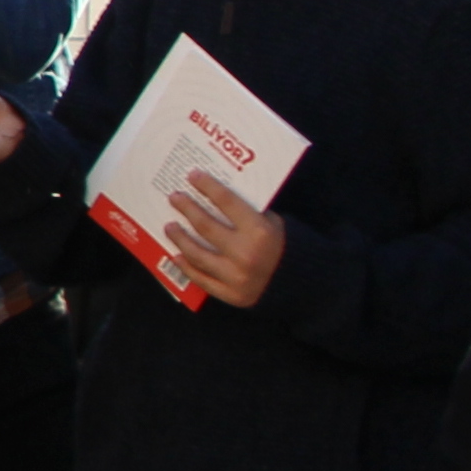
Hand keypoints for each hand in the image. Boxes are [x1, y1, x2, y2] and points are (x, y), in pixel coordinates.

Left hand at [161, 177, 287, 309]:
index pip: (227, 203)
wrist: (301, 283)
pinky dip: (187, 267)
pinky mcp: (232, 295)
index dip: (208, 187)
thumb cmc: (284, 246)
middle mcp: (246, 254)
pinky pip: (202, 280)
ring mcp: (237, 277)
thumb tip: (215, 194)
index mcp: (260, 231)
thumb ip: (249, 212)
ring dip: (180, 238)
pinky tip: (176, 255)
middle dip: (187, 209)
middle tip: (175, 198)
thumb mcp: (274, 222)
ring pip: (198, 255)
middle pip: (206, 227)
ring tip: (170, 226)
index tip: (192, 176)